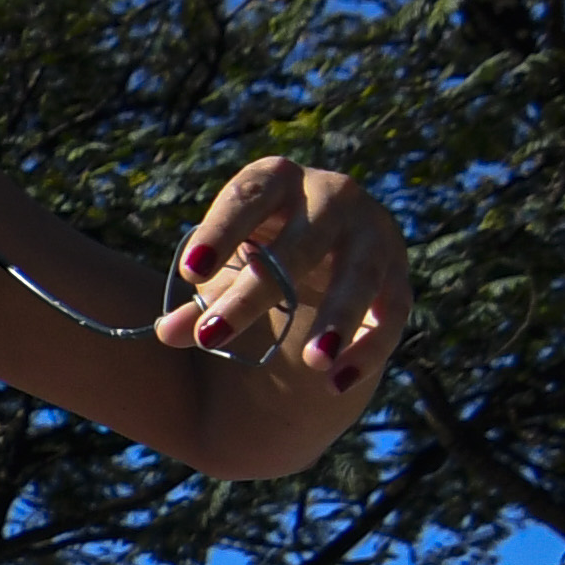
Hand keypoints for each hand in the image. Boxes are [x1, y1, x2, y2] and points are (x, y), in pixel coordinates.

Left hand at [156, 159, 413, 395]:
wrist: (322, 264)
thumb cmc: (259, 258)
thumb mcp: (225, 274)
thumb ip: (199, 303)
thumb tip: (167, 331)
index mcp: (279, 181)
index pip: (249, 195)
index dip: (221, 230)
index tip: (190, 271)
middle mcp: (332, 196)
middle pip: (303, 241)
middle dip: (258, 291)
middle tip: (212, 337)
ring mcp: (373, 234)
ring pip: (360, 275)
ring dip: (338, 317)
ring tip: (312, 363)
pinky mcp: (397, 277)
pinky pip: (391, 314)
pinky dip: (368, 350)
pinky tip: (336, 383)